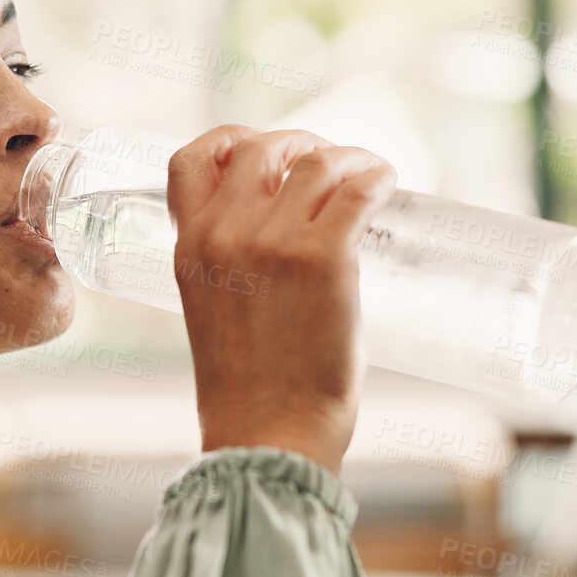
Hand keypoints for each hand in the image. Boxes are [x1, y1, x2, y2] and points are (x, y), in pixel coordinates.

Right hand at [166, 126, 398, 474]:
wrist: (268, 435)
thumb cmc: (247, 390)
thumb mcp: (209, 313)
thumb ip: (227, 269)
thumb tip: (277, 238)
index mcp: (188, 249)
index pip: (188, 161)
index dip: (227, 141)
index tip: (258, 148)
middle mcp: (225, 235)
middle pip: (259, 148)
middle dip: (297, 143)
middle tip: (327, 162)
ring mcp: (274, 243)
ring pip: (316, 161)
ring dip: (348, 157)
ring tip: (367, 173)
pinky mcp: (324, 257)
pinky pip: (358, 190)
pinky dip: (378, 177)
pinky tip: (388, 185)